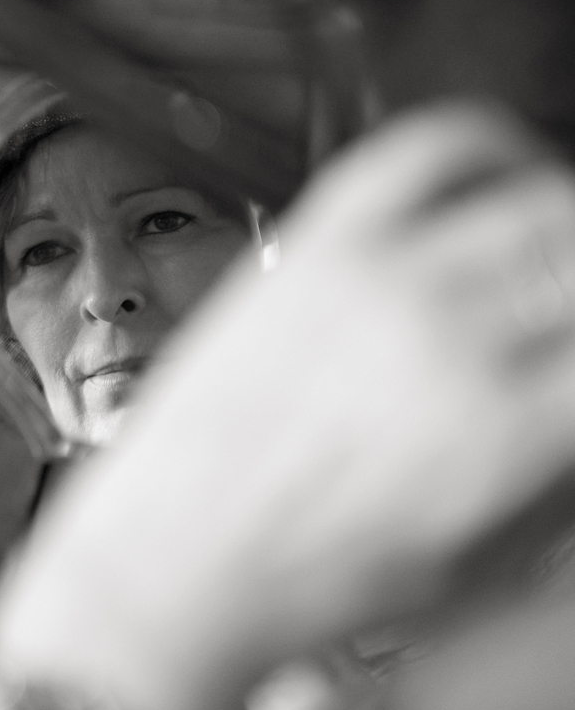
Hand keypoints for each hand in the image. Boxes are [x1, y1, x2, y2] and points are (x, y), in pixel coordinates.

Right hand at [0, 102, 574, 709]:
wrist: (175, 564)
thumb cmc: (192, 473)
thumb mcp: (250, 330)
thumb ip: (345, 286)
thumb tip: (436, 276)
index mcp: (325, 242)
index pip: (455, 145)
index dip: (507, 157)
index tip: (516, 180)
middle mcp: (400, 281)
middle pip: (547, 207)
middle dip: (560, 234)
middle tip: (547, 277)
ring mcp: (458, 355)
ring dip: (571, 306)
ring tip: (545, 344)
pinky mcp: (508, 441)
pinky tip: (553, 415)